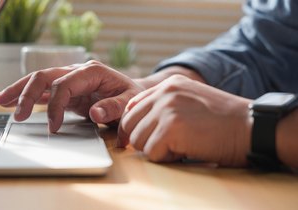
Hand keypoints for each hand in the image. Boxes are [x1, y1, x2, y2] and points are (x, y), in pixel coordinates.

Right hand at [0, 60, 143, 131]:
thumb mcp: (131, 102)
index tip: (53, 127)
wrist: (134, 93)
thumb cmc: (133, 96)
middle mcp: (77, 72)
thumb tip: (94, 113)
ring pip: (39, 80)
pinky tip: (11, 102)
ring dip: (19, 90)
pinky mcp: (67, 90)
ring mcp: (70, 79)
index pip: (64, 84)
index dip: (55, 105)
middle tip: (17, 115)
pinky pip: (43, 91)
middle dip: (27, 94)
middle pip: (45, 76)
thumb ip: (116, 108)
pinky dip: (27, 96)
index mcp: (92, 71)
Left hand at [118, 75, 251, 166]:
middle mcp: (164, 93)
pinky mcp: (171, 128)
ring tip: (179, 148)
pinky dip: (167, 159)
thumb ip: (163, 105)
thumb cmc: (223, 120)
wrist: (251, 126)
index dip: (131, 127)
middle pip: (129, 125)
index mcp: (168, 85)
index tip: (133, 141)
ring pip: (137, 141)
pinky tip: (185, 152)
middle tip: (162, 148)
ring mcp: (167, 108)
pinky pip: (152, 153)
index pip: (132, 107)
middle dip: (140, 141)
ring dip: (155, 150)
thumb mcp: (190, 100)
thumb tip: (134, 119)